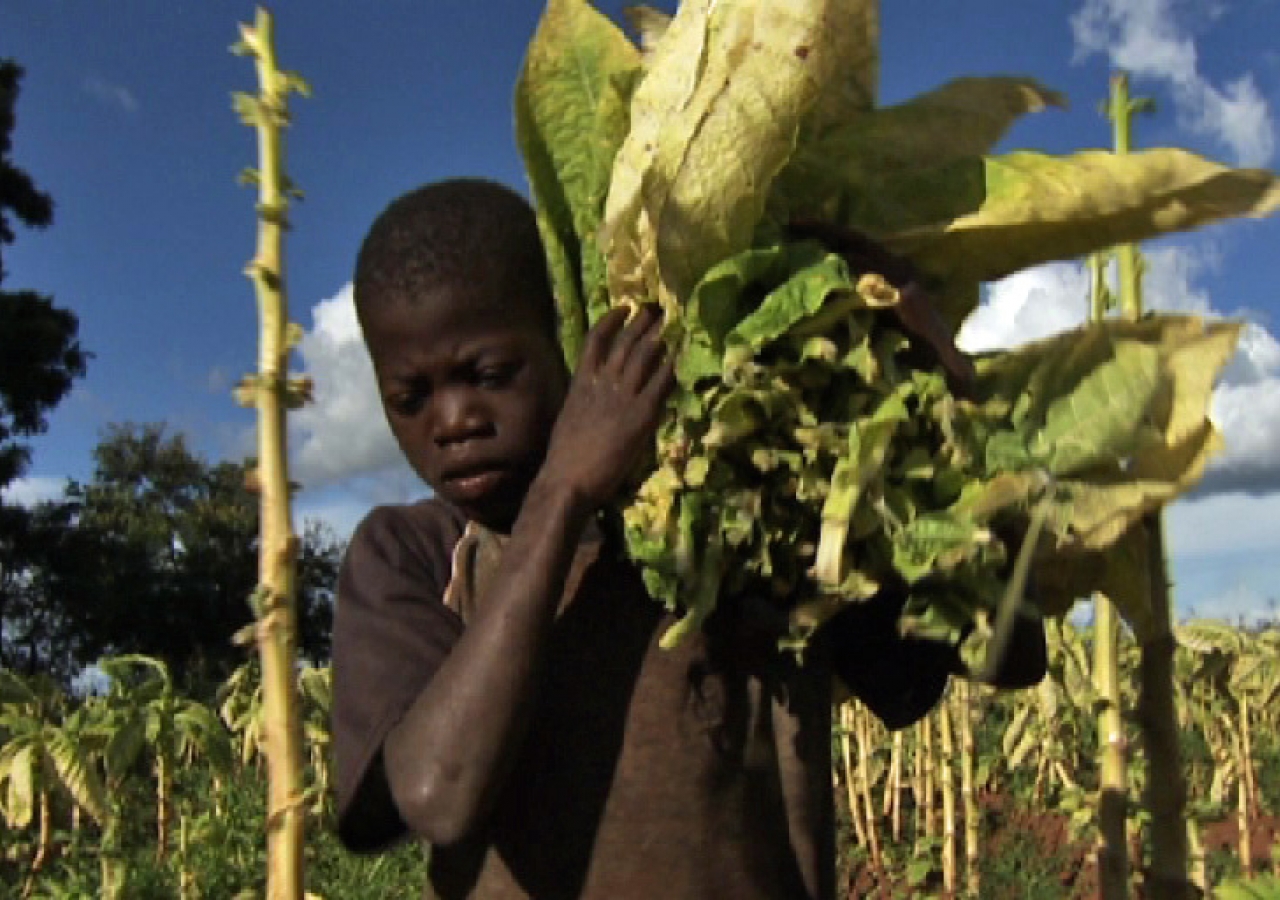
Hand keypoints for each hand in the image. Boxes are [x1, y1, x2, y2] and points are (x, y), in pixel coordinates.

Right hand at [539, 305, 675, 508]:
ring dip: (658, 336)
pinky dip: (670, 366)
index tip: (623, 307)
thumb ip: (586, 399)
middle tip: (656, 307)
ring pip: (643, 355)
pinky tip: (680, 355)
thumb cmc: (566, 457)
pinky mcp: (641, 414)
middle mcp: (602, 382)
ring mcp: (622, 397)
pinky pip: (660, 383)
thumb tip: (597, 393)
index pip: (595, 340)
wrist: (568, 478)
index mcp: (581, 383)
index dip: (610, 320)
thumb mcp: (571, 416)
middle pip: (624, 343)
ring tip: (670, 321)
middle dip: (641, 322)